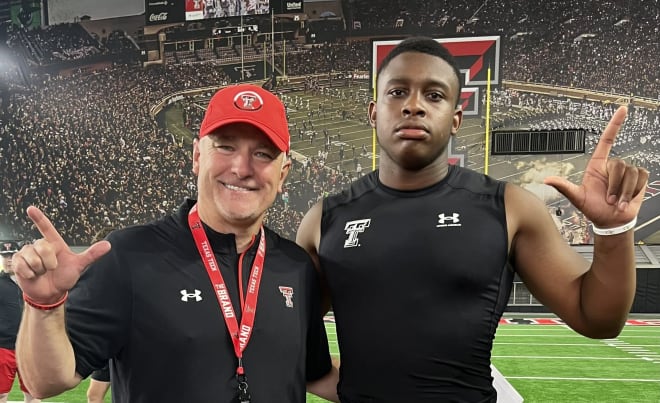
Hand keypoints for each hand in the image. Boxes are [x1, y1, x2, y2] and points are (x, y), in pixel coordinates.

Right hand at [13, 206, 110, 303]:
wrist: (51, 293)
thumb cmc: (64, 277)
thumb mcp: (79, 265)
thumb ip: (92, 254)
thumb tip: (108, 245)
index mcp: (54, 243)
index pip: (46, 227)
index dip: (39, 218)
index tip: (31, 208)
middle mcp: (39, 246)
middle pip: (42, 247)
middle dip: (49, 262)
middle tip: (51, 268)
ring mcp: (27, 253)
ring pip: (32, 258)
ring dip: (39, 269)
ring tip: (41, 272)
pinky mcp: (18, 262)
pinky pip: (22, 266)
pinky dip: (30, 274)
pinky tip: (33, 276)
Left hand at [543, 105, 648, 227]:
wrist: (610, 221)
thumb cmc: (593, 208)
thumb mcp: (577, 197)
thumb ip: (563, 187)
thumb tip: (546, 179)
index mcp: (597, 165)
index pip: (607, 140)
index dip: (614, 124)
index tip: (622, 109)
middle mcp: (612, 166)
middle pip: (619, 165)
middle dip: (614, 185)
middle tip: (608, 199)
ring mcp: (627, 172)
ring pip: (630, 173)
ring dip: (623, 192)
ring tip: (616, 202)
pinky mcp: (639, 179)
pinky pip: (641, 178)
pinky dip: (633, 191)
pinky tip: (626, 200)